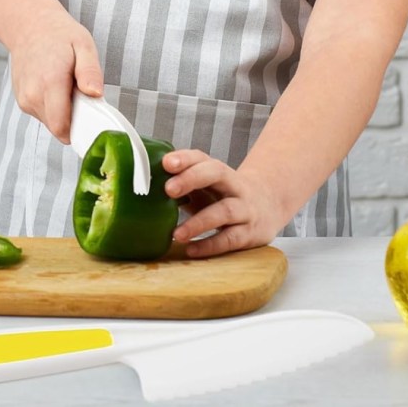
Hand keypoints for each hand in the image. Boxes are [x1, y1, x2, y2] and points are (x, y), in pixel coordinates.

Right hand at [8, 10, 102, 143]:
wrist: (29, 25)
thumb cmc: (59, 35)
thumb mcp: (84, 45)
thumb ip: (90, 72)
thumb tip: (95, 94)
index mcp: (50, 83)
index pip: (62, 128)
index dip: (79, 128)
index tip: (90, 116)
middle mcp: (32, 95)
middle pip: (58, 128)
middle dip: (74, 118)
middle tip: (80, 93)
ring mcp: (24, 99)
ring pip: (51, 123)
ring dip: (63, 112)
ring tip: (66, 86)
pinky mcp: (22, 101)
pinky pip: (43, 115)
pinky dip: (53, 107)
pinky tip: (54, 86)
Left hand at [163, 150, 286, 257]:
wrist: (268, 204)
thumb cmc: (222, 195)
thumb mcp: (204, 185)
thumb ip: (179, 184)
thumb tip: (139, 188)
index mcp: (217, 171)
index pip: (201, 157)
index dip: (184, 159)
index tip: (166, 163)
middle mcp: (232, 185)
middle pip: (216, 173)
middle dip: (192, 178)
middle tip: (168, 189)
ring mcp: (244, 208)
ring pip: (224, 211)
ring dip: (199, 222)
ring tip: (176, 234)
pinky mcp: (250, 232)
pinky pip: (230, 239)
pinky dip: (210, 245)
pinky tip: (192, 250)